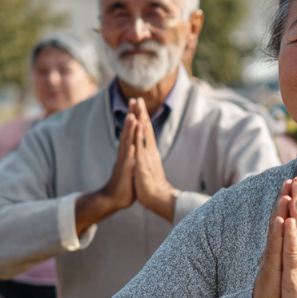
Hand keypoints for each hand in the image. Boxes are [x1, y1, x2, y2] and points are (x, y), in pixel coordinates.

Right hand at [74, 110, 137, 234]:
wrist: (114, 199)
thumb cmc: (124, 184)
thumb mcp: (131, 168)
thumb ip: (133, 157)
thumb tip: (136, 149)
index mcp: (129, 152)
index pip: (133, 132)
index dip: (136, 118)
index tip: (138, 104)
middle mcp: (126, 153)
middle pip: (129, 131)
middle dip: (132, 116)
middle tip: (134, 101)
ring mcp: (124, 161)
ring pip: (127, 142)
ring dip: (130, 129)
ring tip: (132, 115)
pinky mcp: (125, 170)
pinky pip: (128, 157)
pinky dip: (130, 148)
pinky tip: (133, 141)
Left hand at [131, 98, 179, 221]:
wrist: (158, 199)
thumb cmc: (152, 188)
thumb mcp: (148, 171)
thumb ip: (149, 162)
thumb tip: (148, 158)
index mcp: (149, 153)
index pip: (145, 133)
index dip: (142, 119)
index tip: (138, 107)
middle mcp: (149, 151)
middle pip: (145, 128)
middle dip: (141, 113)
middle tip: (137, 98)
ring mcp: (147, 155)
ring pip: (143, 132)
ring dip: (140, 117)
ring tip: (137, 105)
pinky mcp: (143, 161)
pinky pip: (140, 143)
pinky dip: (138, 132)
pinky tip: (137, 123)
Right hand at [253, 180, 290, 297]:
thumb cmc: (281, 291)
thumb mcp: (295, 266)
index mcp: (285, 248)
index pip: (291, 220)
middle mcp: (277, 250)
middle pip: (283, 220)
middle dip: (288, 198)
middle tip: (293, 178)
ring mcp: (272, 258)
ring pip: (277, 231)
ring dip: (281, 211)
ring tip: (286, 193)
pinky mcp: (269, 270)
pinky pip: (274, 250)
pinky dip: (278, 234)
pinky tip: (281, 220)